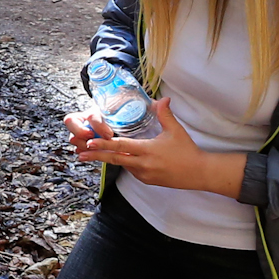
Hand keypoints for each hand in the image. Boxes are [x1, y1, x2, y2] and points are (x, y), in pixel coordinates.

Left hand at [74, 96, 243, 196]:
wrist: (198, 173)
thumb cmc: (187, 150)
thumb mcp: (176, 130)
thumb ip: (165, 114)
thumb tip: (163, 98)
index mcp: (147, 150)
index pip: (120, 147)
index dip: (103, 144)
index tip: (88, 143)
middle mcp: (142, 164)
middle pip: (114, 159)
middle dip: (95, 156)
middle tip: (79, 153)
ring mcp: (143, 174)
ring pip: (122, 164)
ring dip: (107, 159)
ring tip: (90, 154)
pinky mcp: (146, 180)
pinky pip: (131, 170)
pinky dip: (123, 163)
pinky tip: (116, 158)